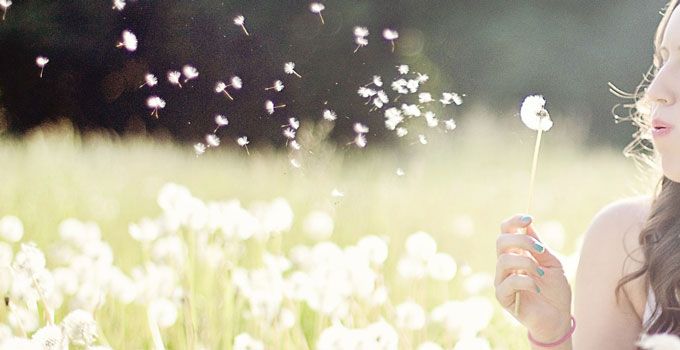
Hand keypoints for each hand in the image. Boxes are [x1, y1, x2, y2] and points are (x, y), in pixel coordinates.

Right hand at [494, 214, 572, 341]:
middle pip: (501, 242)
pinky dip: (526, 281)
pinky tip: (538, 287)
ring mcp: (502, 280)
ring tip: (541, 272)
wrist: (559, 317)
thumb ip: (539, 246)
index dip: (513, 222)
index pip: (506, 231)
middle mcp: (506, 265)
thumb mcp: (552, 263)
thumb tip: (528, 224)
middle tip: (540, 250)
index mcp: (516, 254)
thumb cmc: (555, 290)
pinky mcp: (503, 297)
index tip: (529, 219)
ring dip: (526, 263)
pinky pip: (509, 283)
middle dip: (521, 241)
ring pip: (503, 261)